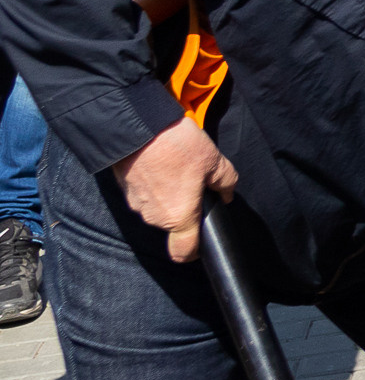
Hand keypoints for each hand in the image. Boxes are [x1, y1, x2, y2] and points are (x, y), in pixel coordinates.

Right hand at [112, 116, 237, 262]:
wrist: (135, 126)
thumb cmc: (177, 147)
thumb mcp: (214, 161)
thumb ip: (225, 183)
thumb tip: (225, 195)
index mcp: (178, 217)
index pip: (183, 253)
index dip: (195, 252)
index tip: (204, 241)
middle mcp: (154, 217)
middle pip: (174, 225)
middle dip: (187, 210)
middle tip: (197, 185)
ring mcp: (135, 204)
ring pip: (159, 209)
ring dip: (170, 196)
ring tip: (178, 169)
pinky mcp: (124, 189)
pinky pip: (145, 195)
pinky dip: (155, 186)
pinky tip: (163, 165)